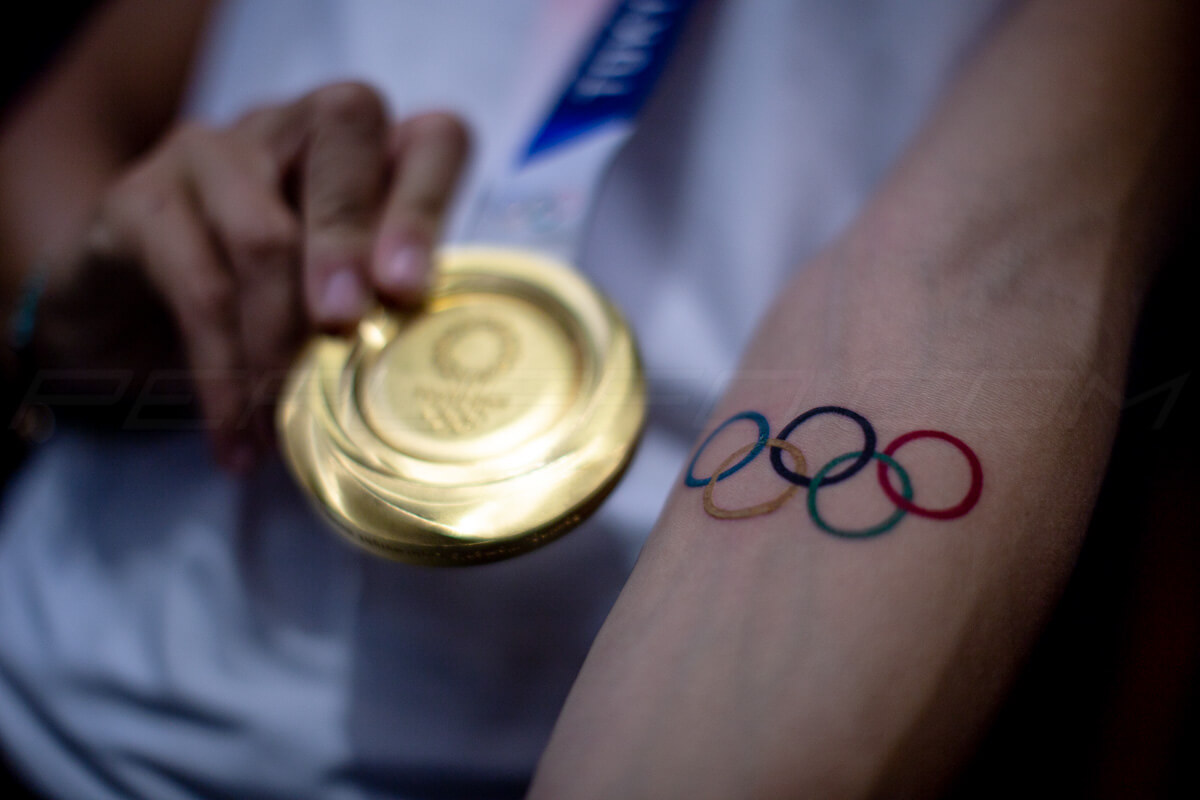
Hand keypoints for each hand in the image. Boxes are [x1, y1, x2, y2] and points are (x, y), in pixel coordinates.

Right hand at [35, 82, 468, 469]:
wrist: (124, 320)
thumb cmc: (266, 312)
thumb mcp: (341, 308)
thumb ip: (388, 311)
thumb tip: (425, 381)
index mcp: (371, 152)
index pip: (432, 138)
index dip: (427, 202)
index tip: (409, 288)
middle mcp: (298, 126)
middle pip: (345, 130)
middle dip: (349, 242)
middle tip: (345, 329)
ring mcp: (216, 150)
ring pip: (264, 230)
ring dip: (282, 341)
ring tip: (288, 426)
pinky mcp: (141, 196)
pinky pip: (196, 287)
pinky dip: (224, 376)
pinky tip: (237, 439)